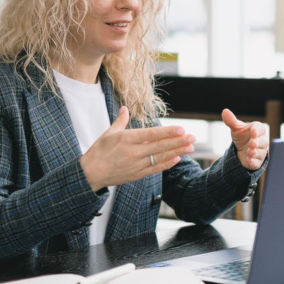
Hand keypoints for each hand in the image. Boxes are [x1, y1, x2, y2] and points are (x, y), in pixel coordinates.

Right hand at [80, 106, 195, 190]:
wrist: (90, 174)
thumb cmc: (98, 152)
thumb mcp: (108, 133)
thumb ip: (120, 121)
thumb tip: (125, 108)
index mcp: (126, 139)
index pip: (151, 134)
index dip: (168, 132)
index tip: (181, 129)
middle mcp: (133, 152)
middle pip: (160, 146)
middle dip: (178, 141)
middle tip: (193, 137)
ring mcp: (136, 164)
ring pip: (160, 157)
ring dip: (177, 152)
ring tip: (190, 147)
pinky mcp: (137, 175)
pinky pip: (155, 169)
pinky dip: (166, 164)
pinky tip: (177, 158)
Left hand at [221, 108, 267, 169]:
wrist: (242, 150)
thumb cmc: (242, 137)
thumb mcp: (236, 129)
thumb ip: (231, 121)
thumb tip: (224, 111)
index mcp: (258, 130)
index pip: (260, 128)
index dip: (257, 130)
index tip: (253, 132)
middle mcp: (262, 140)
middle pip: (262, 141)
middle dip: (257, 142)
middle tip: (252, 143)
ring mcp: (260, 151)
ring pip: (260, 152)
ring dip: (255, 152)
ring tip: (250, 152)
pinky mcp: (257, 162)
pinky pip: (257, 162)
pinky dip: (253, 161)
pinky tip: (249, 160)